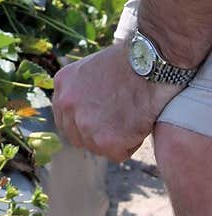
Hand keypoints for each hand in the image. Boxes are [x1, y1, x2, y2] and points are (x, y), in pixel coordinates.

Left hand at [52, 42, 179, 160]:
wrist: (152, 61)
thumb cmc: (132, 61)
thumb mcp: (94, 68)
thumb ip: (83, 90)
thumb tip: (88, 111)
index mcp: (63, 84)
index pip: (66, 118)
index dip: (86, 123)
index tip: (103, 120)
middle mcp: (67, 104)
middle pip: (78, 137)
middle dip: (98, 135)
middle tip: (121, 122)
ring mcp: (84, 123)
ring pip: (98, 147)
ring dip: (117, 139)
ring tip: (133, 118)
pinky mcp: (105, 139)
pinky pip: (118, 154)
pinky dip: (131, 144)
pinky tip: (139, 124)